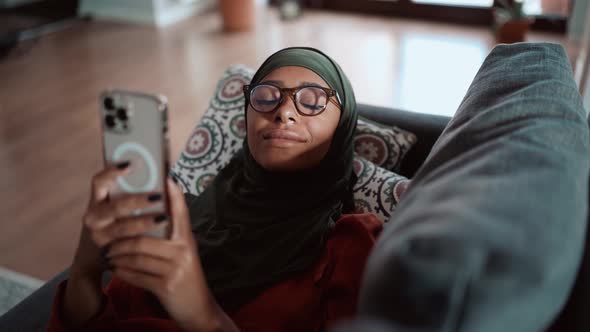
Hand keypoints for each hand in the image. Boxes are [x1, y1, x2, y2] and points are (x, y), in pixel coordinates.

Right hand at [71, 162, 167, 277]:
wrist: (114, 255)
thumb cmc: (126, 220)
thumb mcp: (128, 203)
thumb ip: (142, 188)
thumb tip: (169, 176)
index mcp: (98, 199)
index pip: (99, 182)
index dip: (111, 172)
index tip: (130, 165)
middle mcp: (95, 217)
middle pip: (115, 207)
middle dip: (137, 201)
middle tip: (158, 197)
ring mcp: (100, 235)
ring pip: (122, 228)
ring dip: (144, 222)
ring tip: (164, 218)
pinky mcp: (108, 252)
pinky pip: (126, 247)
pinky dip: (143, 241)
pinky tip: (159, 238)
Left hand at [104, 178, 229, 330]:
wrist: (198, 309)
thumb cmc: (187, 277)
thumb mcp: (185, 254)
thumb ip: (172, 237)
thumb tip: (154, 216)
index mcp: (187, 240)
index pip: (180, 212)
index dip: (174, 195)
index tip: (166, 179)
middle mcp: (183, 251)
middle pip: (145, 238)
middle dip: (122, 239)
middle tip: (107, 236)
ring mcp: (175, 269)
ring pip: (136, 257)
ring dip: (118, 256)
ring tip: (108, 254)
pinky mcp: (165, 286)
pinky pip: (136, 275)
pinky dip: (122, 272)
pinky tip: (115, 270)